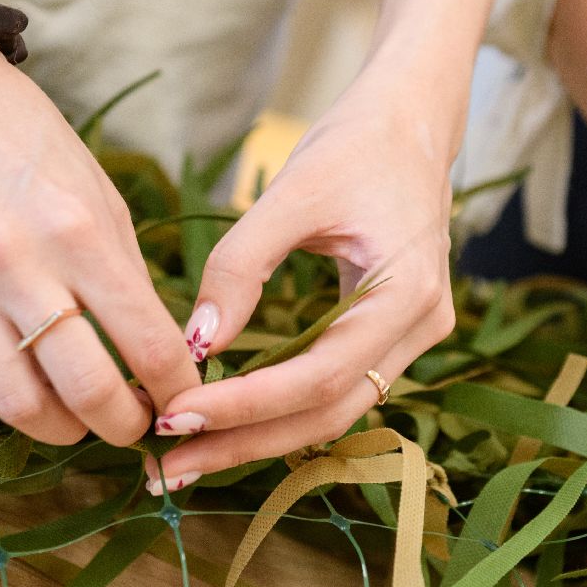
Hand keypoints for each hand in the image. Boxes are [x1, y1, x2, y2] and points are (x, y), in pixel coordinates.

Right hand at [0, 41, 198, 444]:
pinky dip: (9, 406)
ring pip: (20, 407)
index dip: (178, 388)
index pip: (148, 343)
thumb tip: (159, 351)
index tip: (188, 398)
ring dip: (65, 429)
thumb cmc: (25, 138)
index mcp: (78, 232)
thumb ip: (124, 276)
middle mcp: (17, 266)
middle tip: (141, 424)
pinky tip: (32, 388)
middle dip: (126, 425)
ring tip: (85, 415)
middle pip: (85, 392)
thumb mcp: (98, 194)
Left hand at [141, 70, 456, 493]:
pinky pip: (337, 386)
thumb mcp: (290, 194)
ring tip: (183, 456)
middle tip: (165, 466)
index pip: (319, 376)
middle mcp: (422, 328)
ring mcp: (414, 336)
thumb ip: (240, 267)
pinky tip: (227, 421)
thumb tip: (193, 345)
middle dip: (244, 443)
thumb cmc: (355, 145)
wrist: (412, 120)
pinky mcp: (394, 334)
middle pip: (328, 413)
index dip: (245, 406)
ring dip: (258, 436)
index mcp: (407, 294)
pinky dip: (280, 407)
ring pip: (333, 409)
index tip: (174, 418)